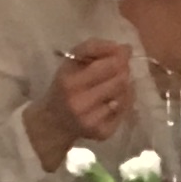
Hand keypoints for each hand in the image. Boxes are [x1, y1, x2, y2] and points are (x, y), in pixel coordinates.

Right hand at [26, 39, 137, 164]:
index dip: (121, 57)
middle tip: (121, 68)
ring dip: (124, 87)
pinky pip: (124, 112)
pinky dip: (123, 103)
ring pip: (124, 96)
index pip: (108, 66)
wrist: (55, 121)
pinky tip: (113, 101)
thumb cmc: (65, 84)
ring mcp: (92, 121)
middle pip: (120, 81)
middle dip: (124, 71)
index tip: (124, 52)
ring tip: (113, 84)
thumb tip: (125, 47)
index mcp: (70, 83)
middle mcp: (80, 104)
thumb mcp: (71, 61)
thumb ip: (93, 47)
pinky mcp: (102, 134)